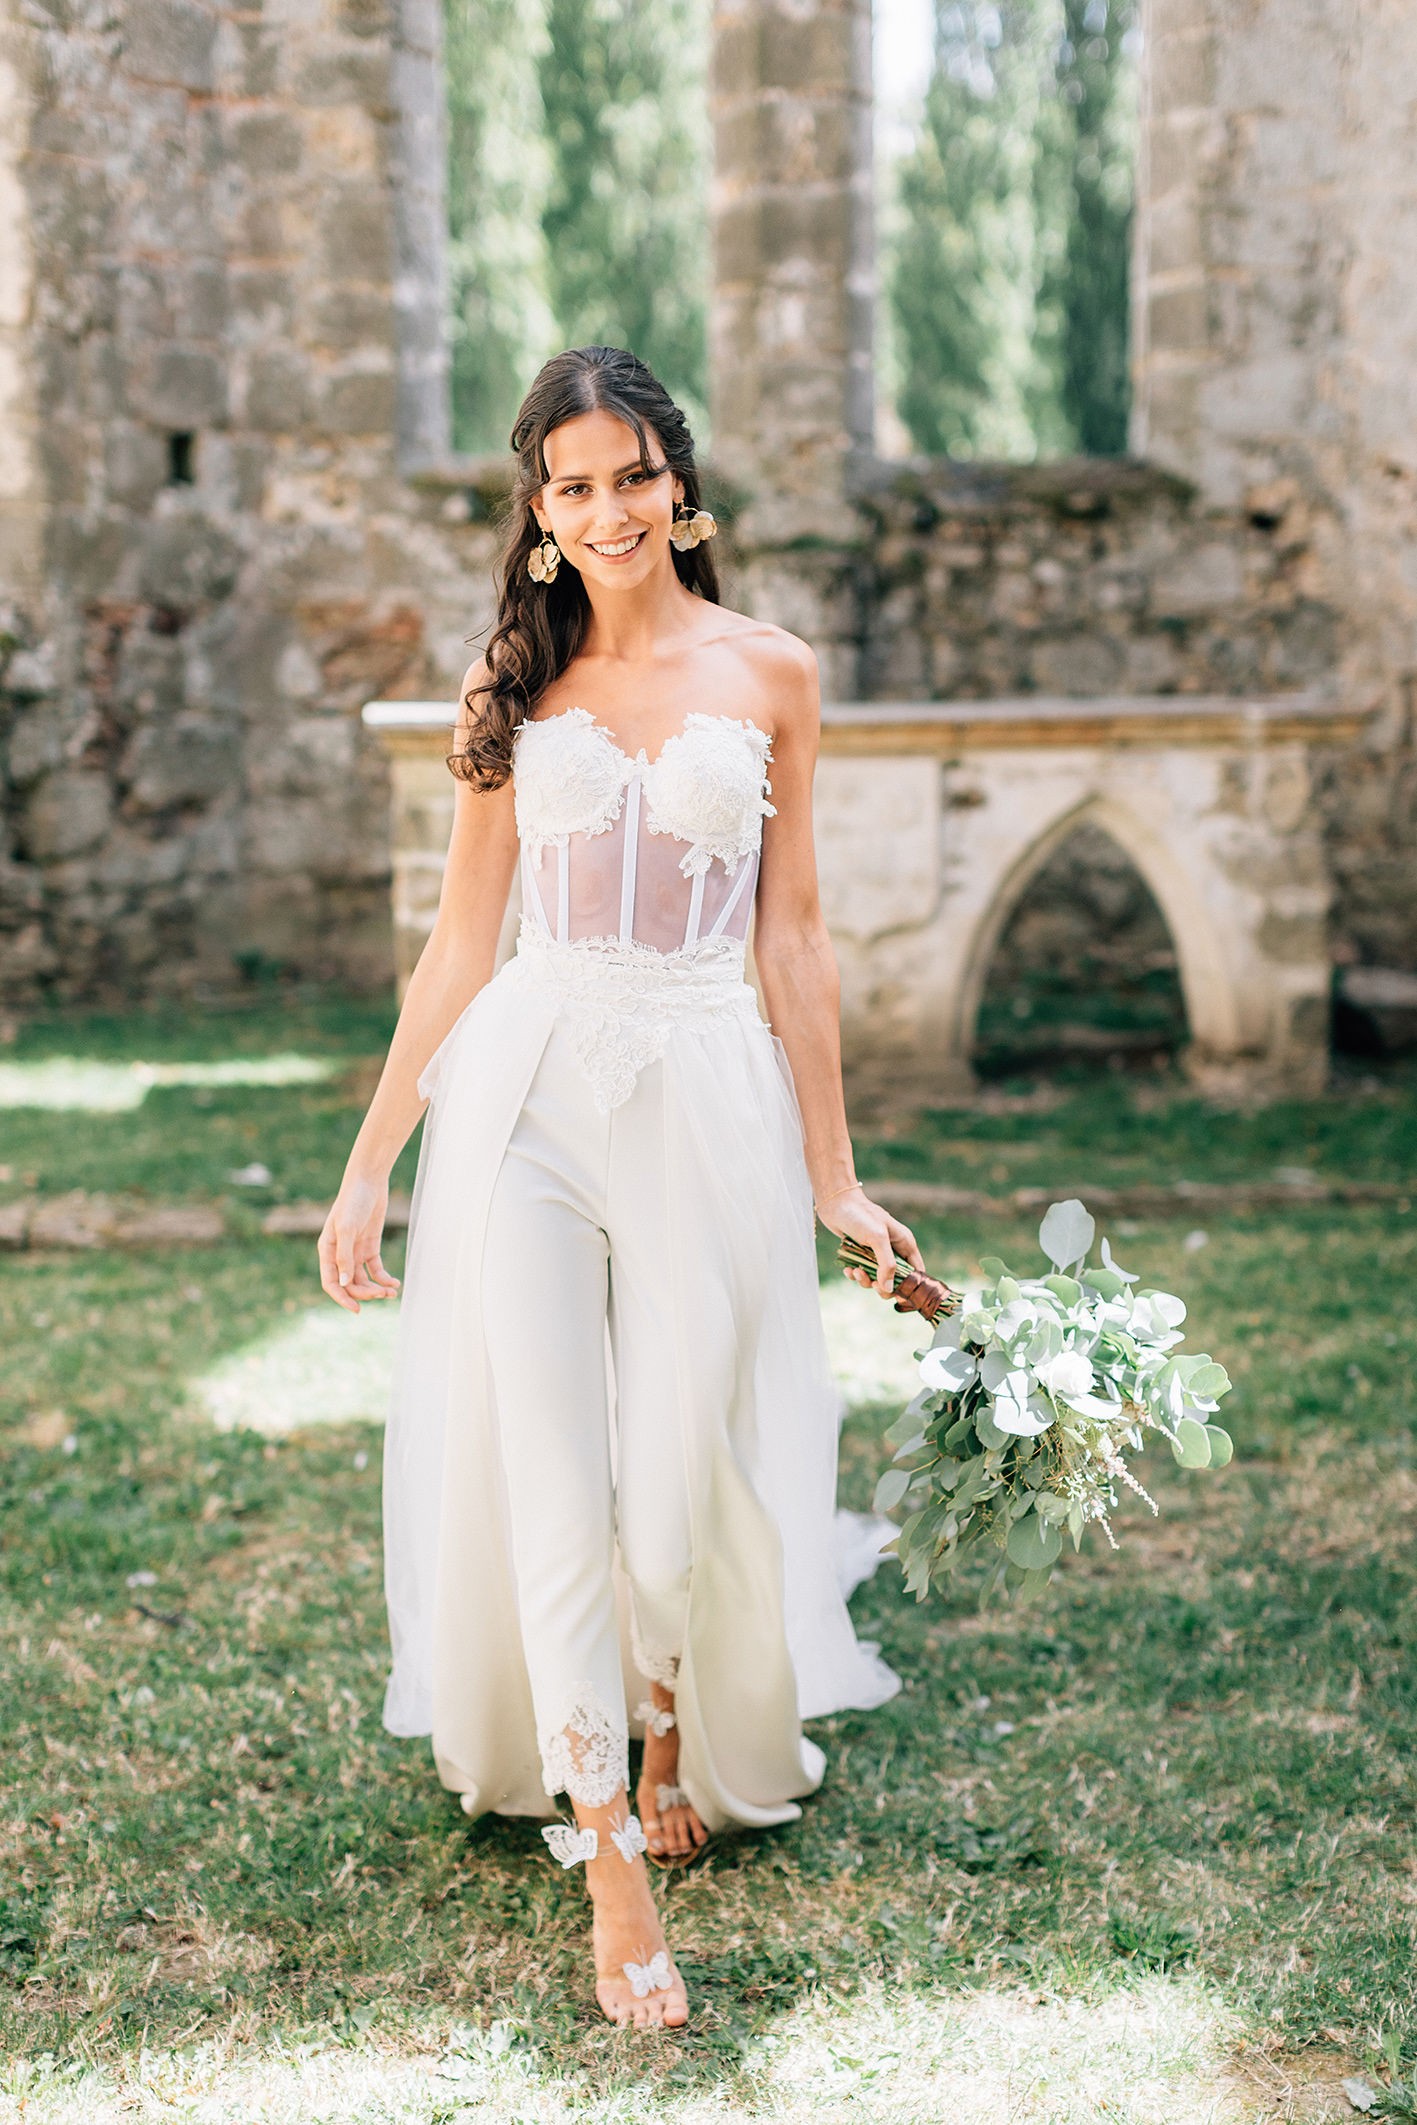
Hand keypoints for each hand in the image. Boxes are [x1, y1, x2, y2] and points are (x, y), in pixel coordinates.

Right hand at [318, 1170, 401, 1313]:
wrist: (369, 1181)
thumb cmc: (353, 1201)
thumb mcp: (347, 1228)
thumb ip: (344, 1256)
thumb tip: (343, 1283)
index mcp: (327, 1251)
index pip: (331, 1283)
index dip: (342, 1298)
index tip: (357, 1310)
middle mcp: (340, 1254)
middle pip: (349, 1284)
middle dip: (365, 1293)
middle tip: (383, 1295)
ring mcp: (355, 1251)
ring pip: (363, 1280)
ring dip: (376, 1289)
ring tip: (392, 1292)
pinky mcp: (370, 1247)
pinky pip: (375, 1270)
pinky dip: (384, 1279)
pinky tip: (395, 1284)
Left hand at [814, 1183, 923, 1298]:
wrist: (835, 1202)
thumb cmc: (860, 1215)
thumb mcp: (877, 1238)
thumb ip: (887, 1264)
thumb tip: (889, 1289)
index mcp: (904, 1243)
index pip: (916, 1271)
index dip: (910, 1286)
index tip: (897, 1295)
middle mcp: (893, 1249)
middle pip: (896, 1279)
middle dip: (883, 1285)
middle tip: (872, 1284)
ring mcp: (877, 1252)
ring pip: (877, 1278)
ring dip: (866, 1280)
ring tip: (856, 1271)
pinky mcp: (861, 1254)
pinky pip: (862, 1272)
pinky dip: (855, 1275)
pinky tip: (848, 1269)